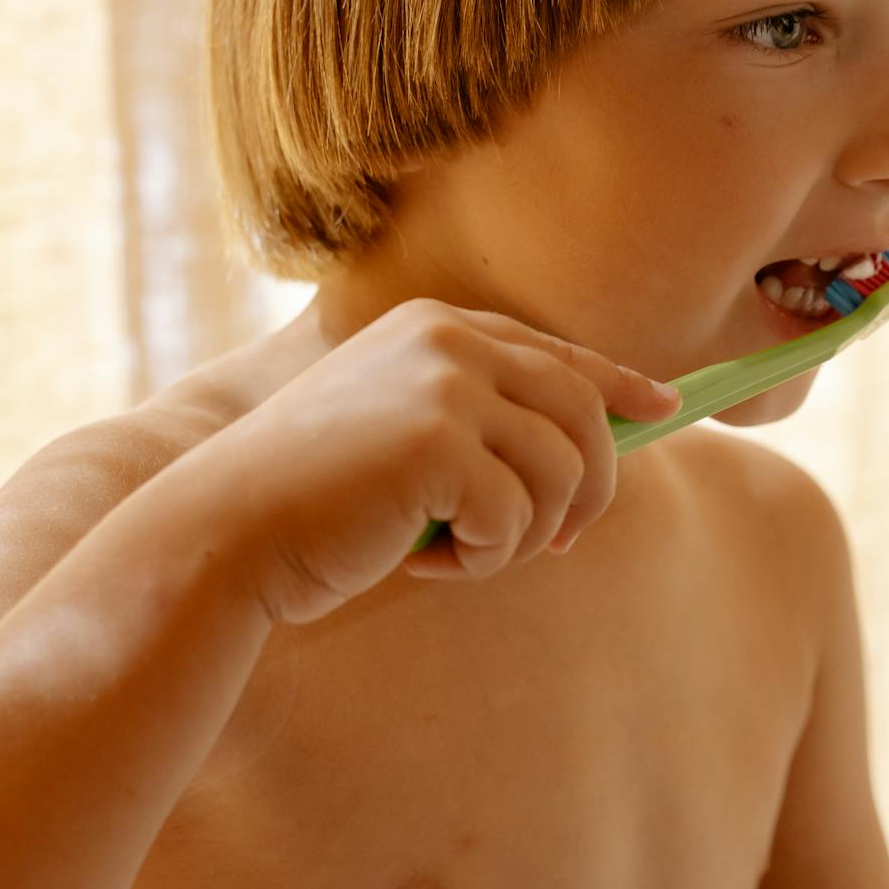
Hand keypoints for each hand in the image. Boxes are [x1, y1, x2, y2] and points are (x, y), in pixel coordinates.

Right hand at [156, 298, 681, 626]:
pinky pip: (518, 518)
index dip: (619, 384)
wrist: (223, 535)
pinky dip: (485, 559)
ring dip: (525, 534)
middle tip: (561, 544)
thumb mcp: (403, 436)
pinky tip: (424, 563)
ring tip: (461, 553)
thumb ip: (482, 422)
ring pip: (561, 470)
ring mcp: (445, 385)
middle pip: (584, 411)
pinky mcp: (440, 444)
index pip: (558, 352)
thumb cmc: (312, 502)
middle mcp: (447, 339)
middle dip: (590, 488)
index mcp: (436, 325)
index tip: (664, 409)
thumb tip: (595, 450)